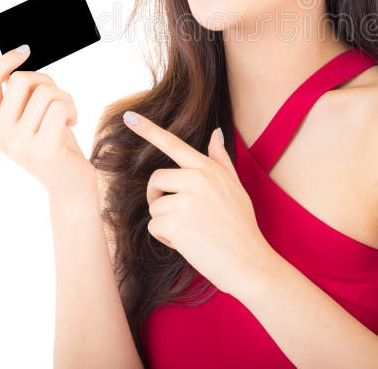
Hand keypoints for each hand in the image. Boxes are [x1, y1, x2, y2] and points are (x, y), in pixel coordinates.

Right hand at [0, 45, 94, 198]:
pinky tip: (71, 123)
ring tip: (66, 115)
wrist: (69, 184)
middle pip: (22, 80)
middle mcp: (0, 134)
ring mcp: (20, 143)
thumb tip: (18, 60)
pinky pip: (59, 107)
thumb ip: (21, 97)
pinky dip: (72, 109)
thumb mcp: (29, 119)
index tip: (25, 50)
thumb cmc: (53, 143)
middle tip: (57, 99)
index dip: (5, 60)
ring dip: (64, 98)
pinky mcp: (44, 148)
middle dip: (47, 82)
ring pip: (45, 93)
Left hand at [122, 110, 276, 297]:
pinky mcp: (177, 222)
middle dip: (158, 198)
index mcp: (208, 169)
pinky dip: (166, 238)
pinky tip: (187, 244)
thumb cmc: (241, 226)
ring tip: (191, 232)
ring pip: (155, 207)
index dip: (148, 129)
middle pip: (156, 179)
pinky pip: (155, 227)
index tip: (128, 116)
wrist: (249, 262)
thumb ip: (220, 160)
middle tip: (177, 214)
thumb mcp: (235, 187)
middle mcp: (196, 179)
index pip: (173, 143)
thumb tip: (216, 133)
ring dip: (166, 223)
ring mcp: (186, 200)